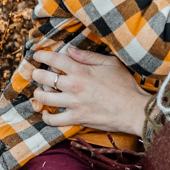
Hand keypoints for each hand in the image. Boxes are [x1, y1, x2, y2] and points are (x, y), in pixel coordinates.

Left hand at [29, 48, 148, 135]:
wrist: (133, 110)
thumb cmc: (125, 85)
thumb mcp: (110, 63)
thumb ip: (88, 56)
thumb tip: (70, 50)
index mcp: (81, 70)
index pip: (54, 59)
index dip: (42, 55)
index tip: (36, 55)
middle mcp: (74, 86)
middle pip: (44, 78)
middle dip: (36, 74)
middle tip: (36, 74)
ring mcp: (73, 103)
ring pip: (45, 98)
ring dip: (38, 94)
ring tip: (38, 92)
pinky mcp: (76, 119)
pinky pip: (54, 120)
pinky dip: (46, 117)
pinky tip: (46, 113)